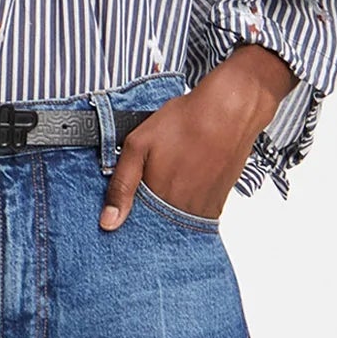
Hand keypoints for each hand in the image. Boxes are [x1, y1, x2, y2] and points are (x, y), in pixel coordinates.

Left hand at [99, 47, 297, 228]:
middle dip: (148, 212)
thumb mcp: (138, 145)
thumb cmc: (185, 122)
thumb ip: (121, 185)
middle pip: (157, 225)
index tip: (124, 206)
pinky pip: (195, 215)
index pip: (135, 225)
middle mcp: (181, 211)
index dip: (129, 214)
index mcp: (157, 199)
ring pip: (176, 221)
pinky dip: (186, 205)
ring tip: (172, 178)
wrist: (229, 111)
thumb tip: (108, 222)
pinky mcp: (217, 204)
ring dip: (169, 208)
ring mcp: (201, 210)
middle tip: (154, 181)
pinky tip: (186, 182)